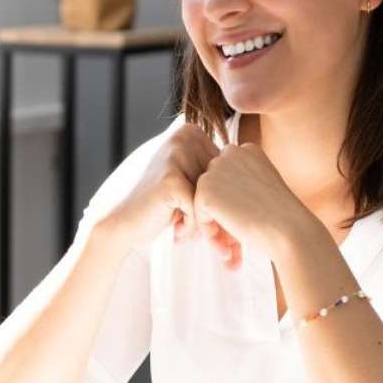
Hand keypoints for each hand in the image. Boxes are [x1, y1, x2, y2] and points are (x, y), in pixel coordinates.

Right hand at [104, 123, 241, 255]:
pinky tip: (176, 234)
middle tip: (227, 250)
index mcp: (192, 132)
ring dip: (211, 229)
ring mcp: (176, 155)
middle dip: (227, 221)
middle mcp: (185, 136)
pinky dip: (192, 228)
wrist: (118, 223)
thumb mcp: (189, 184)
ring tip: (199, 241)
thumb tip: (263, 177)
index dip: (232, 204)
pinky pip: (199, 211)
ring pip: (214, 199)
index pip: (228, 170)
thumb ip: (215, 176)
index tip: (233, 234)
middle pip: (223, 184)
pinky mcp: (171, 179)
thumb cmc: (158, 207)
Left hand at [192, 143, 310, 269]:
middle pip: (212, 187)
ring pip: (203, 200)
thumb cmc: (283, 217)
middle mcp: (231, 153)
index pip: (226, 177)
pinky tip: (227, 243)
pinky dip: (209, 231)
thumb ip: (242, 186)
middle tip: (234, 242)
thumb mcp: (264, 190)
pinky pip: (197, 213)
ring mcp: (216, 169)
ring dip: (214, 224)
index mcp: (248, 150)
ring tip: (231, 248)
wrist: (290, 229)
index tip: (249, 220)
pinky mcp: (205, 189)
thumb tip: (218, 199)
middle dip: (220, 214)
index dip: (233, 202)